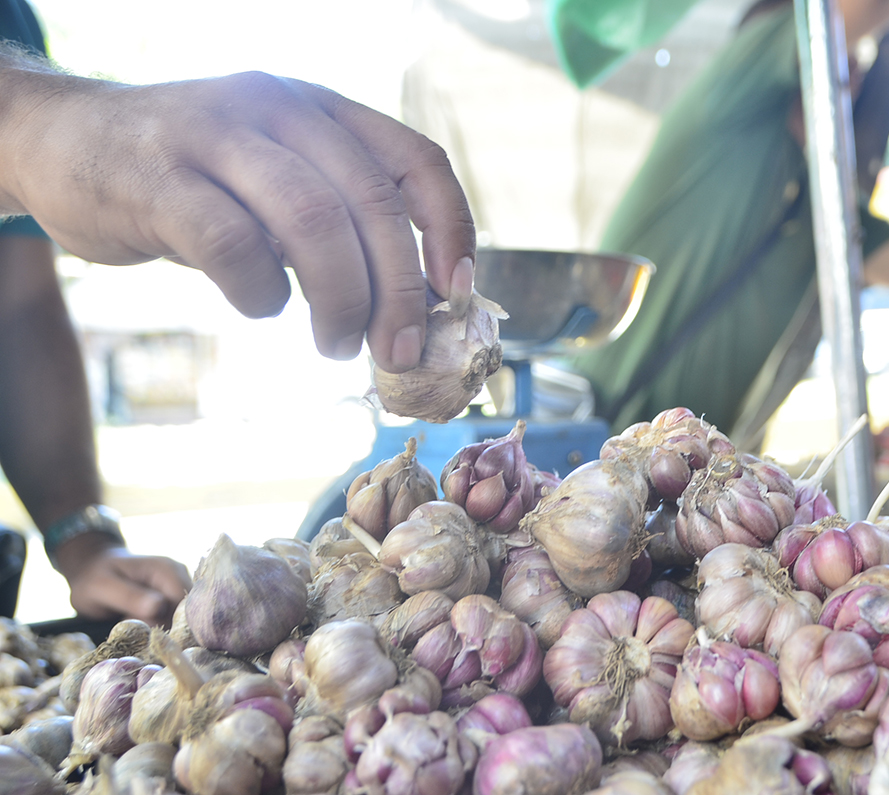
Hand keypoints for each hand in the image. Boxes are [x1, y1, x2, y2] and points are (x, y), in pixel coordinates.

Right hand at [0, 66, 474, 372]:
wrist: (63, 142)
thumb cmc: (194, 181)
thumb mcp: (277, 182)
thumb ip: (336, 225)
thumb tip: (414, 310)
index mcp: (322, 110)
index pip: (415, 162)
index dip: (450, 230)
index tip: (456, 293)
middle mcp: (278, 107)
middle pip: (371, 202)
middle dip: (399, 291)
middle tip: (398, 353)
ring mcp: (215, 134)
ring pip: (313, 219)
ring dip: (342, 299)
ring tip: (338, 346)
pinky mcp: (156, 176)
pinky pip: (234, 244)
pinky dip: (261, 292)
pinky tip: (261, 305)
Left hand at [55, 534, 190, 625]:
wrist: (92, 570)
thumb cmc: (94, 578)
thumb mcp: (103, 587)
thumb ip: (130, 597)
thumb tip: (158, 608)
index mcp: (166, 569)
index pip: (183, 604)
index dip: (167, 623)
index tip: (143, 634)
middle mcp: (179, 576)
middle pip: (185, 613)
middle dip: (162, 628)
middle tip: (134, 631)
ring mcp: (177, 587)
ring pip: (180, 619)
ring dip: (159, 629)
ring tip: (134, 626)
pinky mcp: (172, 599)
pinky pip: (173, 619)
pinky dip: (158, 628)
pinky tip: (141, 626)